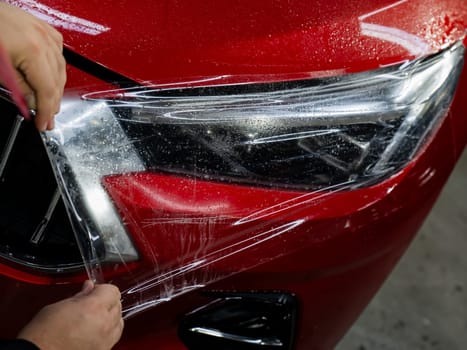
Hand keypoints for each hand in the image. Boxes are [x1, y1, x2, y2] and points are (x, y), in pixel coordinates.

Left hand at [0, 2, 65, 130]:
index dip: (46, 111)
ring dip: (56, 89)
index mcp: (34, 52)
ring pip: (61, 69)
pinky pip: (59, 54)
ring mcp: (47, 34)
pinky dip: (57, 69)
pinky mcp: (45, 29)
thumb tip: (32, 104)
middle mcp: (46, 41)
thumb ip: (19, 88)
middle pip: (57, 82)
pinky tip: (52, 78)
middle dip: (52, 104)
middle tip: (47, 119)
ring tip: (50, 103)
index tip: (43, 123)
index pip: (47, 91)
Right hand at [17, 281, 123, 349]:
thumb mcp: (58, 306)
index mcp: (94, 307)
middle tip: (91, 303)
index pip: (113, 290)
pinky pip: (114, 337)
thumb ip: (79, 296)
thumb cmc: (42, 335)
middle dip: (107, 301)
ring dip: (110, 316)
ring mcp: (105, 340)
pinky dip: (108, 331)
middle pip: (118, 305)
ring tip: (94, 318)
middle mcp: (104, 324)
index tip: (93, 291)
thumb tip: (88, 288)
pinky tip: (94, 331)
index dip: (102, 289)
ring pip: (119, 321)